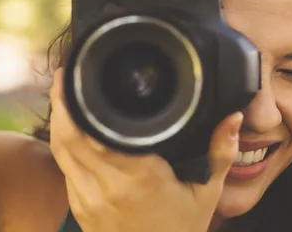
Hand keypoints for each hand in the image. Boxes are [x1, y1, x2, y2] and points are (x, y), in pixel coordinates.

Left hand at [49, 68, 242, 231]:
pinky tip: (70, 127)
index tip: (76, 77)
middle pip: (68, 137)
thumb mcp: (207, 193)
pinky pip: (65, 167)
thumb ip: (220, 152)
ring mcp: (87, 199)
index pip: (97, 134)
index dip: (78, 104)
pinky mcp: (79, 207)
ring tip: (62, 93)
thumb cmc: (181, 231)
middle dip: (61, 102)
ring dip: (58, 120)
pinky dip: (63, 143)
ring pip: (60, 151)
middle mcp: (106, 187)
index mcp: (138, 178)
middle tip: (63, 74)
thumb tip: (233, 117)